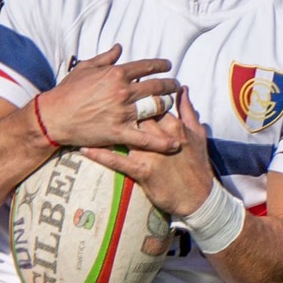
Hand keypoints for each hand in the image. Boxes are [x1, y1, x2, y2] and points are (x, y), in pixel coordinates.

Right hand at [41, 46, 180, 151]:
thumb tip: (119, 47)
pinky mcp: (118, 132)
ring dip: (168, 106)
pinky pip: (145, 138)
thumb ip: (105, 57)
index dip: (161, 66)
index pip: (146, 66)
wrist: (54, 116)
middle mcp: (122, 91)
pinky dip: (161, 142)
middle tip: (176, 86)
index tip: (168, 66)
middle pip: (156, 87)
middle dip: (170, 85)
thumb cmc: (67, 91)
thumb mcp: (85, 68)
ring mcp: (122, 112)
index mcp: (116, 73)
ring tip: (173, 106)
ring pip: (155, 108)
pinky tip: (174, 143)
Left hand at [84, 86, 217, 218]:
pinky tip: (85, 149)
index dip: (140, 92)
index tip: (127, 84)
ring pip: (123, 134)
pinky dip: (100, 155)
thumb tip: (183, 89)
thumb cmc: (197, 166)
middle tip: (102, 94)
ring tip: (86, 117)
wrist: (198, 198)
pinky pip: (116, 162)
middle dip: (119, 103)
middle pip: (135, 113)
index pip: (154, 101)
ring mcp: (150, 154)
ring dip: (104, 127)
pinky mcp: (142, 171)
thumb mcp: (198, 134)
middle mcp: (160, 136)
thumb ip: (188, 110)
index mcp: (173, 125)